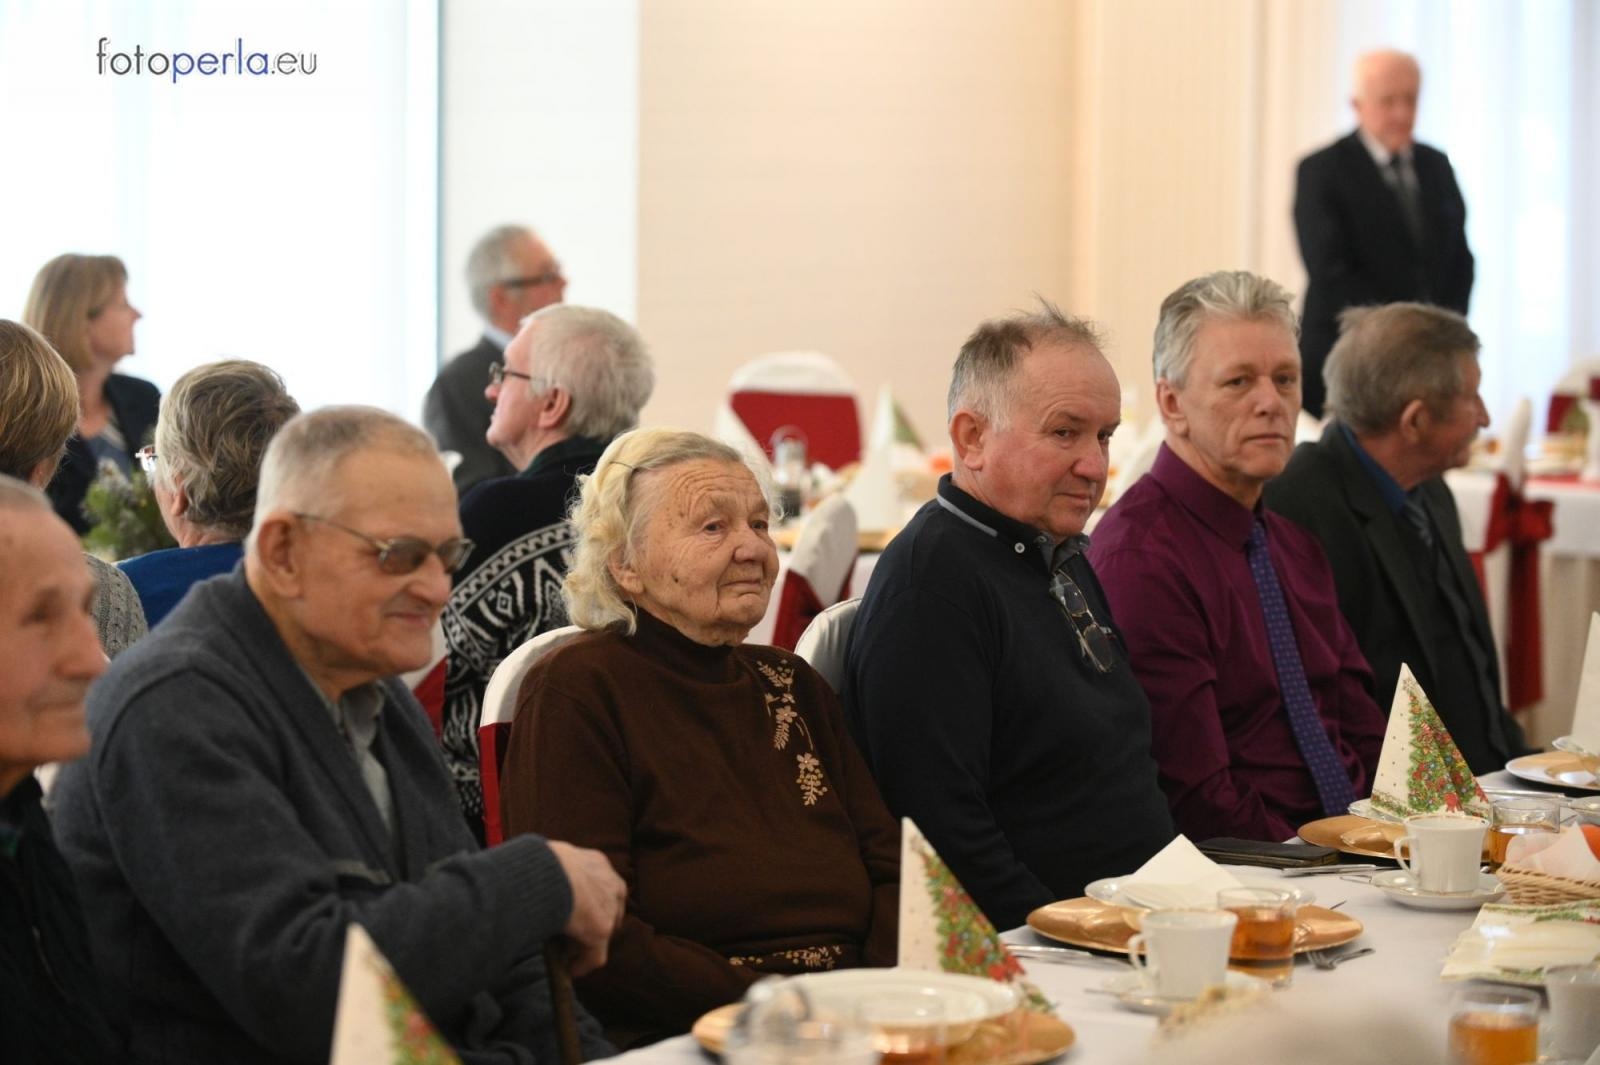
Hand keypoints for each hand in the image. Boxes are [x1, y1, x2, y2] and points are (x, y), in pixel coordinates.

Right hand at [547, 840, 625, 976]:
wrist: (546, 872)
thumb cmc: (540, 863)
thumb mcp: (550, 857)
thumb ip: (553, 867)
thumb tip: (535, 871)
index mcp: (598, 863)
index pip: (601, 886)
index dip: (589, 903)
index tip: (574, 913)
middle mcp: (611, 884)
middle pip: (608, 910)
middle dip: (593, 923)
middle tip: (572, 936)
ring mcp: (609, 908)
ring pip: (602, 933)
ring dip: (586, 944)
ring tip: (566, 954)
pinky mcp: (601, 930)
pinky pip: (595, 955)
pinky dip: (582, 964)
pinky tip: (569, 970)